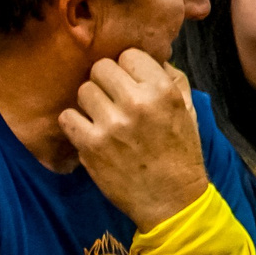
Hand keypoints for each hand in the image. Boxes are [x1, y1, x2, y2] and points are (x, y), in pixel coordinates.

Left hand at [58, 49, 208, 228]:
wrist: (171, 199)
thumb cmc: (180, 152)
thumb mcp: (188, 110)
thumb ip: (171, 78)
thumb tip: (151, 56)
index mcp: (162, 90)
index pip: (128, 55)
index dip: (127, 68)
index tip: (128, 83)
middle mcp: (136, 102)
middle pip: (100, 68)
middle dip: (105, 82)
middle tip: (111, 99)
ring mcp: (110, 124)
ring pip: (83, 90)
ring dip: (89, 103)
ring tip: (101, 117)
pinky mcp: (90, 145)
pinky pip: (67, 117)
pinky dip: (74, 123)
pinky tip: (87, 132)